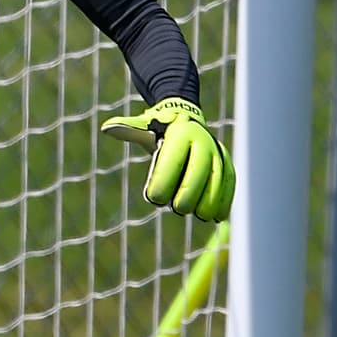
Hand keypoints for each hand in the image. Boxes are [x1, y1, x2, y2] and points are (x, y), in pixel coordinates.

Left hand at [101, 98, 234, 222]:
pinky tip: (217, 216)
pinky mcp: (226, 164)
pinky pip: (229, 183)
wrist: (187, 120)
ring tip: (198, 215)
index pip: (172, 160)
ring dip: (209, 201)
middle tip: (177, 209)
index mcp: (181, 133)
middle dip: (188, 194)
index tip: (153, 197)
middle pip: (198, 173)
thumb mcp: (144, 128)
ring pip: (217, 180)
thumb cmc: (159, 130)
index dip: (163, 181)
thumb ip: (128, 129)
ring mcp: (217, 153)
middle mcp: (203, 141)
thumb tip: (107, 127)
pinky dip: (225, 200)